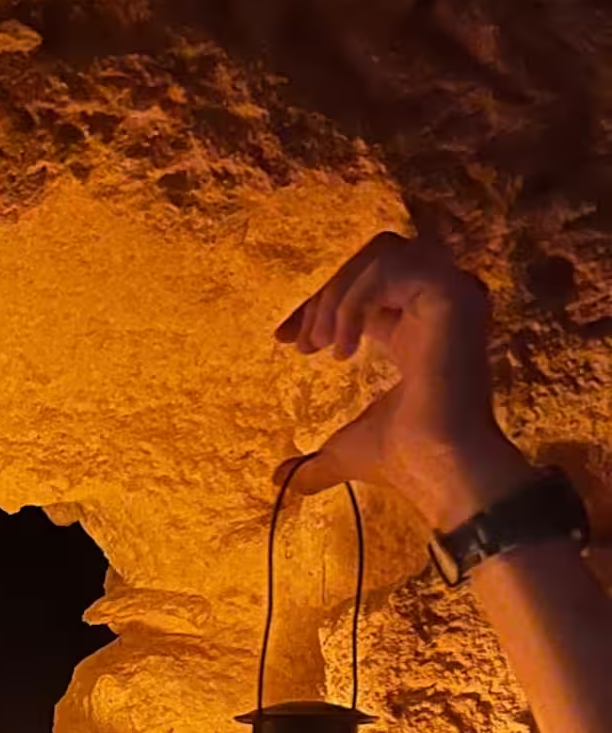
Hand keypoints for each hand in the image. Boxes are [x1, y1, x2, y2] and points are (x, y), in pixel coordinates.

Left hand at [274, 233, 530, 530]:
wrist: (435, 466)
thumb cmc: (402, 459)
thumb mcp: (343, 449)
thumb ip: (314, 460)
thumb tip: (280, 479)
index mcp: (417, 327)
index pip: (367, 288)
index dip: (321, 302)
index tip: (284, 338)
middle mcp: (438, 303)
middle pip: (373, 258)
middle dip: (327, 294)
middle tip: (304, 344)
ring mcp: (450, 294)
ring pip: (382, 253)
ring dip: (338, 294)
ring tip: (321, 344)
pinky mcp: (452, 293)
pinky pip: (389, 267)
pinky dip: (353, 301)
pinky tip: (343, 349)